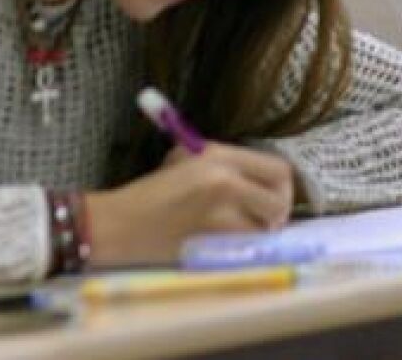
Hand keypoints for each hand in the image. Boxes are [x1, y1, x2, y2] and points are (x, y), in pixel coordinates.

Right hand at [84, 143, 294, 266]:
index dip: (282, 185)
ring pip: (266, 226)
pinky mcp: (217, 240)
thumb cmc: (146, 194)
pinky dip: (240, 244)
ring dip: (257, 231)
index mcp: (217, 156)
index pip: (278, 168)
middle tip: (262, 219)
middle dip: (276, 213)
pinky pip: (247, 244)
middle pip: (279, 199)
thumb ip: (221, 164)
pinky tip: (219, 241)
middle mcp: (226, 180)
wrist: (119, 225)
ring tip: (234, 230)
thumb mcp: (181, 163)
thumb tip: (256, 178)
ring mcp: (223, 212)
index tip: (271, 195)